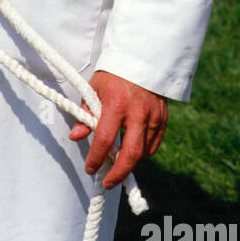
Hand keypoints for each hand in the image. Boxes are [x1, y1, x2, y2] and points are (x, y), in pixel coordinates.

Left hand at [68, 70, 167, 189]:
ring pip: (144, 152)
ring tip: (116, 166)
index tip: (90, 168)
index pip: (104, 139)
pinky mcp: (163, 119)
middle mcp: (137, 113)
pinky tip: (132, 151)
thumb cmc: (112, 74)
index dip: (96, 158)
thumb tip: (76, 136)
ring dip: (129, 163)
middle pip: (131, 154)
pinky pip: (154, 145)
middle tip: (107, 182)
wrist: (140, 58)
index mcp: (116, 104)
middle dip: (118, 173)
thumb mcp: (94, 88)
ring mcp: (153, 117)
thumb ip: (86, 113)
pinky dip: (143, 153)